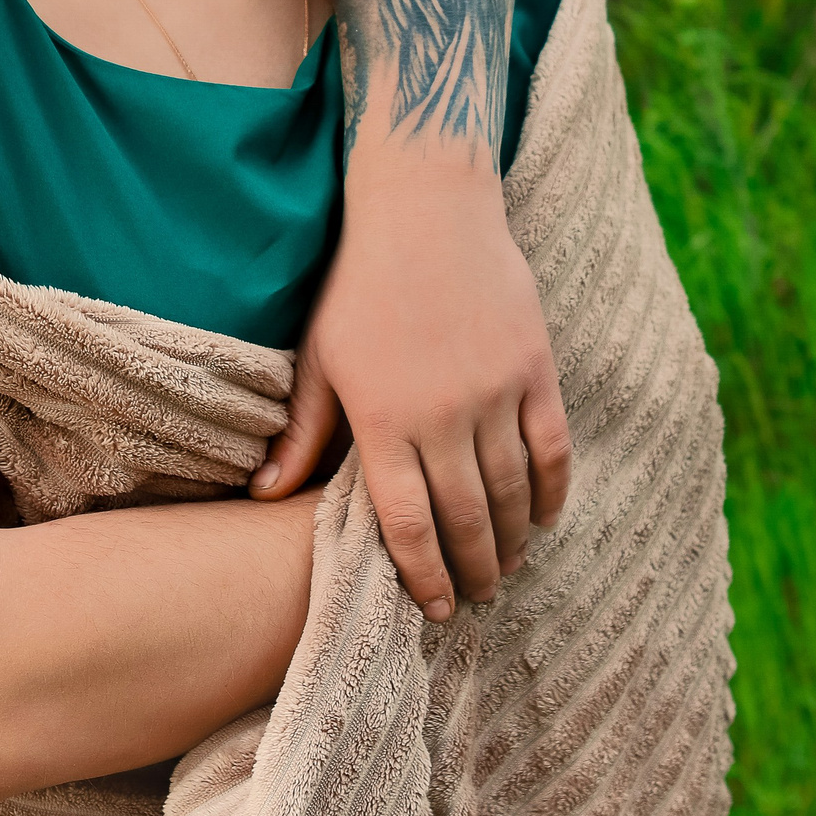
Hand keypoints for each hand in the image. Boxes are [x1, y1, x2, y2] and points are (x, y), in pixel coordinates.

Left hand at [250, 156, 571, 621]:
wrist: (426, 207)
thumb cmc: (360, 283)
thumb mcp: (320, 356)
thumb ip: (303, 431)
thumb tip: (264, 495)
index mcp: (383, 419)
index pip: (407, 523)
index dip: (423, 575)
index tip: (433, 608)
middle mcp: (443, 414)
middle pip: (465, 519)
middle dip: (472, 571)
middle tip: (476, 601)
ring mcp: (495, 391)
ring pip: (511, 492)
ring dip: (511, 542)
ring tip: (506, 570)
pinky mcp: (534, 367)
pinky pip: (551, 447)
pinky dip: (551, 491)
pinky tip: (543, 518)